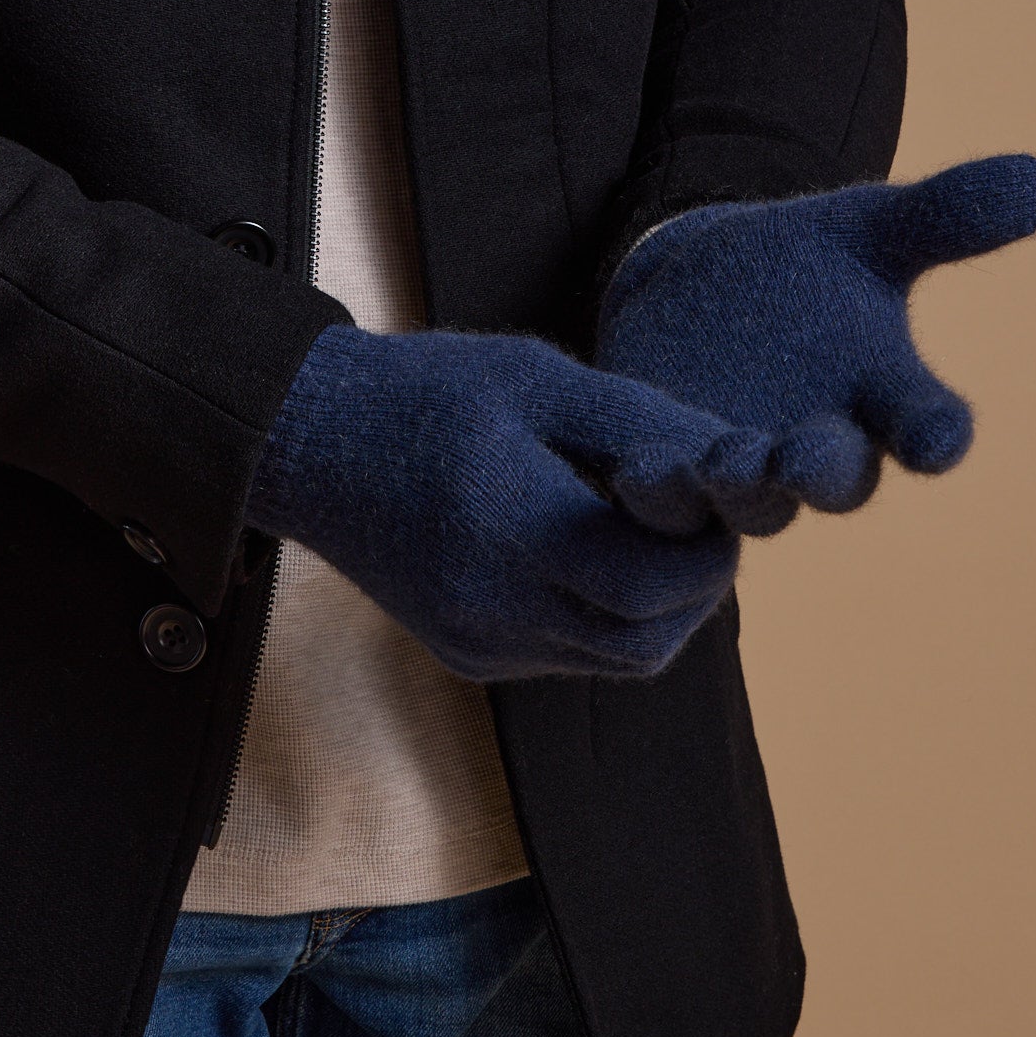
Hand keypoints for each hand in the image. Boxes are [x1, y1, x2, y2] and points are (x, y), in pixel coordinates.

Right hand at [246, 322, 742, 682]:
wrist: (307, 440)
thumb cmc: (423, 392)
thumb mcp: (535, 378)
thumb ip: (637, 422)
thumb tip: (728, 460)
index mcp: (509, 527)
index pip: (649, 584)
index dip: (707, 554)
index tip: (715, 505)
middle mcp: (491, 604)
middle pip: (645, 640)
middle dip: (695, 588)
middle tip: (697, 525)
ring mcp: (476, 640)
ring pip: (614, 658)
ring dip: (657, 609)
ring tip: (648, 536)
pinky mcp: (467, 654)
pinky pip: (568, 654)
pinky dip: (604, 616)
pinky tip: (588, 554)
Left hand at [597, 156, 1035, 526]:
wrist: (704, 283)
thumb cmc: (809, 268)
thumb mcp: (871, 228)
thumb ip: (948, 214)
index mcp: (885, 397)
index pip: (927, 425)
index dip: (935, 434)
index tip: (940, 438)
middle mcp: (821, 448)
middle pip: (834, 480)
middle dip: (820, 471)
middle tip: (803, 458)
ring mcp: (745, 470)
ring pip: (748, 502)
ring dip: (735, 484)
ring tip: (721, 460)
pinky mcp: (671, 470)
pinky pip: (663, 502)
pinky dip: (651, 490)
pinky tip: (634, 470)